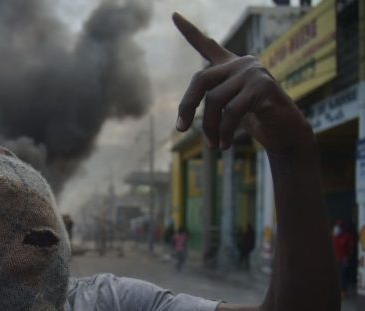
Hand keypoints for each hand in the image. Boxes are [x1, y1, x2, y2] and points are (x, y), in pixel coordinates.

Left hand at [173, 13, 311, 154]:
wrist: (286, 133)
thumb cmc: (256, 121)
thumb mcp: (229, 108)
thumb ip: (212, 102)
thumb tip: (183, 119)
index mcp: (232, 66)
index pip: (207, 45)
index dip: (189, 31)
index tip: (173, 15)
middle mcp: (242, 63)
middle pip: (200, 79)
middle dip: (187, 106)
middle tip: (180, 129)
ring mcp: (254, 73)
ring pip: (214, 99)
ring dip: (208, 127)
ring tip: (213, 145)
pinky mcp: (263, 88)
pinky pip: (231, 111)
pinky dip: (223, 131)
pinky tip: (224, 145)